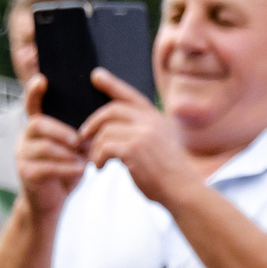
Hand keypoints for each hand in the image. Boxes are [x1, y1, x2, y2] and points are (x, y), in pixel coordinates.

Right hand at [14, 78, 86, 218]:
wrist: (52, 202)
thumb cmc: (65, 170)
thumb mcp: (75, 150)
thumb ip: (81, 134)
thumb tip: (101, 119)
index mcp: (37, 126)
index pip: (32, 103)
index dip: (34, 91)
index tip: (43, 80)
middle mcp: (25, 136)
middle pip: (38, 123)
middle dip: (62, 131)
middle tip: (80, 141)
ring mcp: (22, 154)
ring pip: (43, 146)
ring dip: (67, 151)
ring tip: (84, 158)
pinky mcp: (26, 173)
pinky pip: (45, 166)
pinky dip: (66, 167)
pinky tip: (80, 170)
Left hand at [80, 69, 198, 210]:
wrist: (183, 191)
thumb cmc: (170, 175)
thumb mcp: (161, 145)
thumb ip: (143, 132)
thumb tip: (114, 129)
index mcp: (157, 118)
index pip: (130, 95)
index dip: (112, 84)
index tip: (96, 76)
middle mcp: (150, 121)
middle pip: (112, 110)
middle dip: (93, 123)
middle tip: (83, 136)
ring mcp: (142, 133)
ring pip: (105, 131)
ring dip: (96, 148)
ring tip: (97, 161)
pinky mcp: (133, 148)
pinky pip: (104, 147)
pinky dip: (98, 158)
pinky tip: (100, 167)